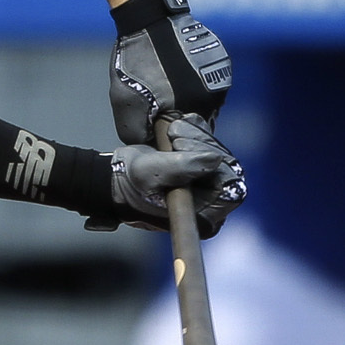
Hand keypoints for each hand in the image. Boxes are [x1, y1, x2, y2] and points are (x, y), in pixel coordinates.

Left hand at [106, 0, 231, 141]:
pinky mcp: (223, 63)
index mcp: (193, 110)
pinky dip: (196, 84)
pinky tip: (178, 72)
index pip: (186, 140)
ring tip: (168, 85)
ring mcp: (221, 78)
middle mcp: (214, 97)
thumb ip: (138, 133)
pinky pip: (210, 85)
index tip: (159, 128)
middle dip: (180, 119)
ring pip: (206, 104)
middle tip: (161, 104)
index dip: (171, 138)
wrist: (150, 20)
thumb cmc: (136, 62)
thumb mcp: (126, 104)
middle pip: (198, 123)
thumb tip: (150, 145)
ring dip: (190, 102)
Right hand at [110, 117, 243, 237]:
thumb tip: (215, 159)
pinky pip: (211, 144)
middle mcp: (211, 202)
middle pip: (227, 167)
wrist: (114, 176)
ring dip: (195, 136)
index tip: (184, 149)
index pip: (230, 188)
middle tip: (173, 138)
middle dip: (200, 145)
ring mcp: (208, 183)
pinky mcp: (202, 167)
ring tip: (170, 134)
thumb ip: (182, 167)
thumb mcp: (152, 173)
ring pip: (219, 152)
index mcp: (204, 216)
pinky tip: (176, 128)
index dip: (213, 164)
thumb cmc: (130, 183)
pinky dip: (196, 131)